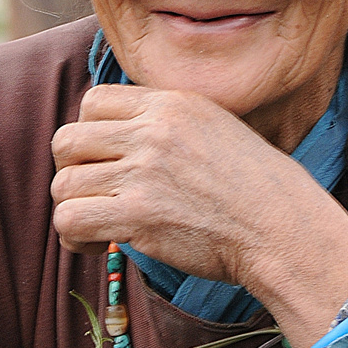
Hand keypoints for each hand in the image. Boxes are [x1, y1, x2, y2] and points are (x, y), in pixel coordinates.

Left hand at [50, 84, 347, 347]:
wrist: (284, 230)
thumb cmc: (258, 190)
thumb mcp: (217, 128)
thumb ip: (168, 124)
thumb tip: (119, 137)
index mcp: (171, 104)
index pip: (93, 101)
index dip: (89, 134)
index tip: (105, 162)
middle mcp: (153, 131)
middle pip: (67, 140)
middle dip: (72, 172)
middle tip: (96, 195)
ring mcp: (144, 172)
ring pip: (63, 184)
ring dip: (73, 210)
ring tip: (97, 227)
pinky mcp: (138, 215)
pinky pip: (70, 220)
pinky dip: (75, 238)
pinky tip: (98, 246)